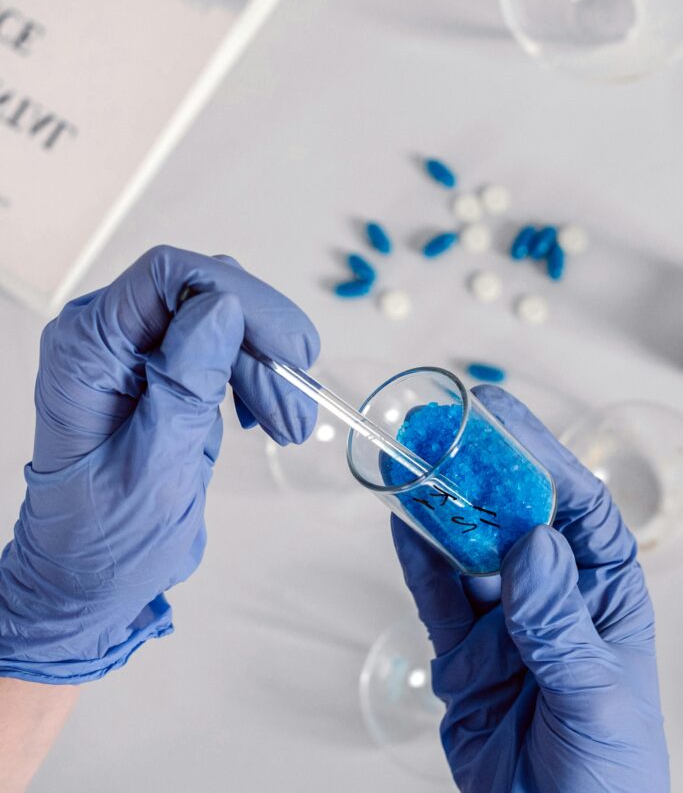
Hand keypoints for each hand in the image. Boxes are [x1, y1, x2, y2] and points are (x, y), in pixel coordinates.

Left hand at [0, 246, 318, 683]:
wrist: (90, 580)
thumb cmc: (108, 538)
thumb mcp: (153, 466)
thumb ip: (185, 381)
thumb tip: (225, 304)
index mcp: (87, 348)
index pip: (167, 275)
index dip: (239, 297)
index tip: (289, 350)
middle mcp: (109, 336)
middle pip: (205, 292)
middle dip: (262, 341)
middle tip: (297, 404)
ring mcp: (139, 351)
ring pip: (226, 318)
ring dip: (268, 366)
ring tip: (289, 426)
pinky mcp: (167, 370)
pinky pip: (227, 347)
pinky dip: (258, 377)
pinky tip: (265, 418)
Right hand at [392, 385, 668, 792]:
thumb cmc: (611, 779)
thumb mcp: (594, 697)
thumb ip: (559, 624)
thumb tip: (533, 545)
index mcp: (603, 593)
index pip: (576, 509)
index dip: (541, 458)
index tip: (502, 418)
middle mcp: (552, 596)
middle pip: (513, 517)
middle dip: (479, 474)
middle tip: (441, 430)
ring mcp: (504, 623)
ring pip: (468, 549)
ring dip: (440, 508)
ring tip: (410, 464)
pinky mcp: (462, 655)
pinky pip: (436, 595)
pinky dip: (418, 558)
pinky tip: (402, 521)